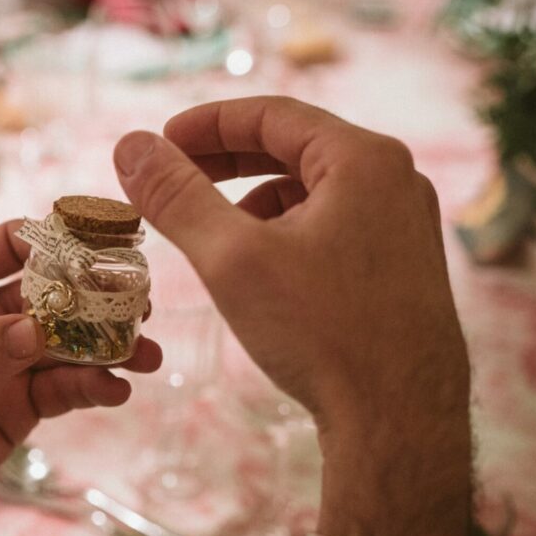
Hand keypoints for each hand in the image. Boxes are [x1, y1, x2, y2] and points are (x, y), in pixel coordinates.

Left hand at [0, 221, 161, 535]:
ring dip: (109, 347)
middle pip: (54, 296)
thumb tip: (36, 334)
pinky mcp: (20, 408)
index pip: (10, 246)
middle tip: (139, 303)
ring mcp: (7, 364)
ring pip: (70, 346)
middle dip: (98, 298)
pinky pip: (65, 392)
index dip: (53, 240)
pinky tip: (117, 391)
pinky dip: (95, 389)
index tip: (97, 246)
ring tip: (146, 355)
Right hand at [114, 97, 472, 535]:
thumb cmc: (322, 334)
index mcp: (363, 159)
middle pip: (294, 148)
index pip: (272, 114)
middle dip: (226, 163)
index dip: (206, 124)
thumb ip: (177, 196)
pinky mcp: (401, 265)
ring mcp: (405, 224)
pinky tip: (260, 272)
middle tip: (174, 178)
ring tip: (213, 236)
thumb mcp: (232, 258)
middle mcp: (395, 180)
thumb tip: (131, 146)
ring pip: (312, 192)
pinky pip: (332, 226)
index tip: (161, 142)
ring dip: (255, 202)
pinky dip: (286, 234)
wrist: (398, 420)